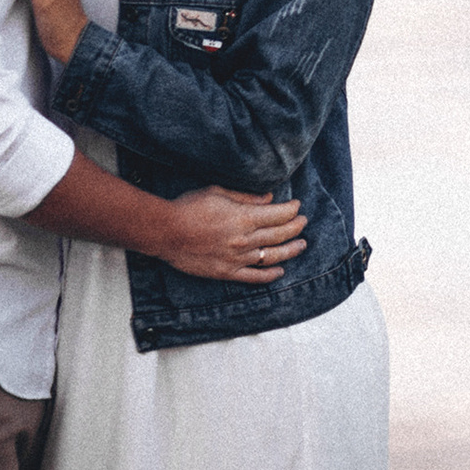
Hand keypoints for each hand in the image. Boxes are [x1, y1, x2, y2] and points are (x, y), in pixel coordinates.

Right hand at [163, 186, 308, 282]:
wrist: (166, 232)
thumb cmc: (189, 208)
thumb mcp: (218, 192)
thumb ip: (246, 197)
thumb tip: (269, 199)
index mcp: (243, 218)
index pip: (278, 215)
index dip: (291, 210)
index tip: (297, 206)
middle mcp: (244, 240)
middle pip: (279, 235)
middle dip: (295, 227)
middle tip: (303, 222)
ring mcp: (236, 258)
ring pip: (271, 256)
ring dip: (290, 251)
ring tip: (302, 245)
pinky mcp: (226, 273)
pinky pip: (253, 277)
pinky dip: (269, 276)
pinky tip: (280, 272)